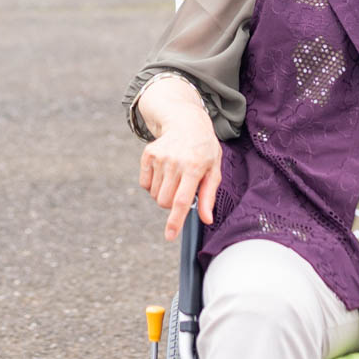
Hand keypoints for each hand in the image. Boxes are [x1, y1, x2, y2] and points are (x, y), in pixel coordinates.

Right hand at [139, 120, 222, 240]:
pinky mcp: (148, 154)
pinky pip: (144, 184)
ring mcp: (159, 157)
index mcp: (194, 167)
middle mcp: (175, 162)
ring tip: (175, 177)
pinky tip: (164, 172)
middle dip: (171, 204)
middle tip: (182, 190)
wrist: (186, 123)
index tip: (169, 235)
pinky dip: (153, 185)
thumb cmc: (204, 150)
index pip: (181, 200)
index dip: (175, 220)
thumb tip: (206, 219)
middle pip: (164, 202)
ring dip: (163, 193)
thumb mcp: (214, 170)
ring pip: (154, 195)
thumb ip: (208, 196)